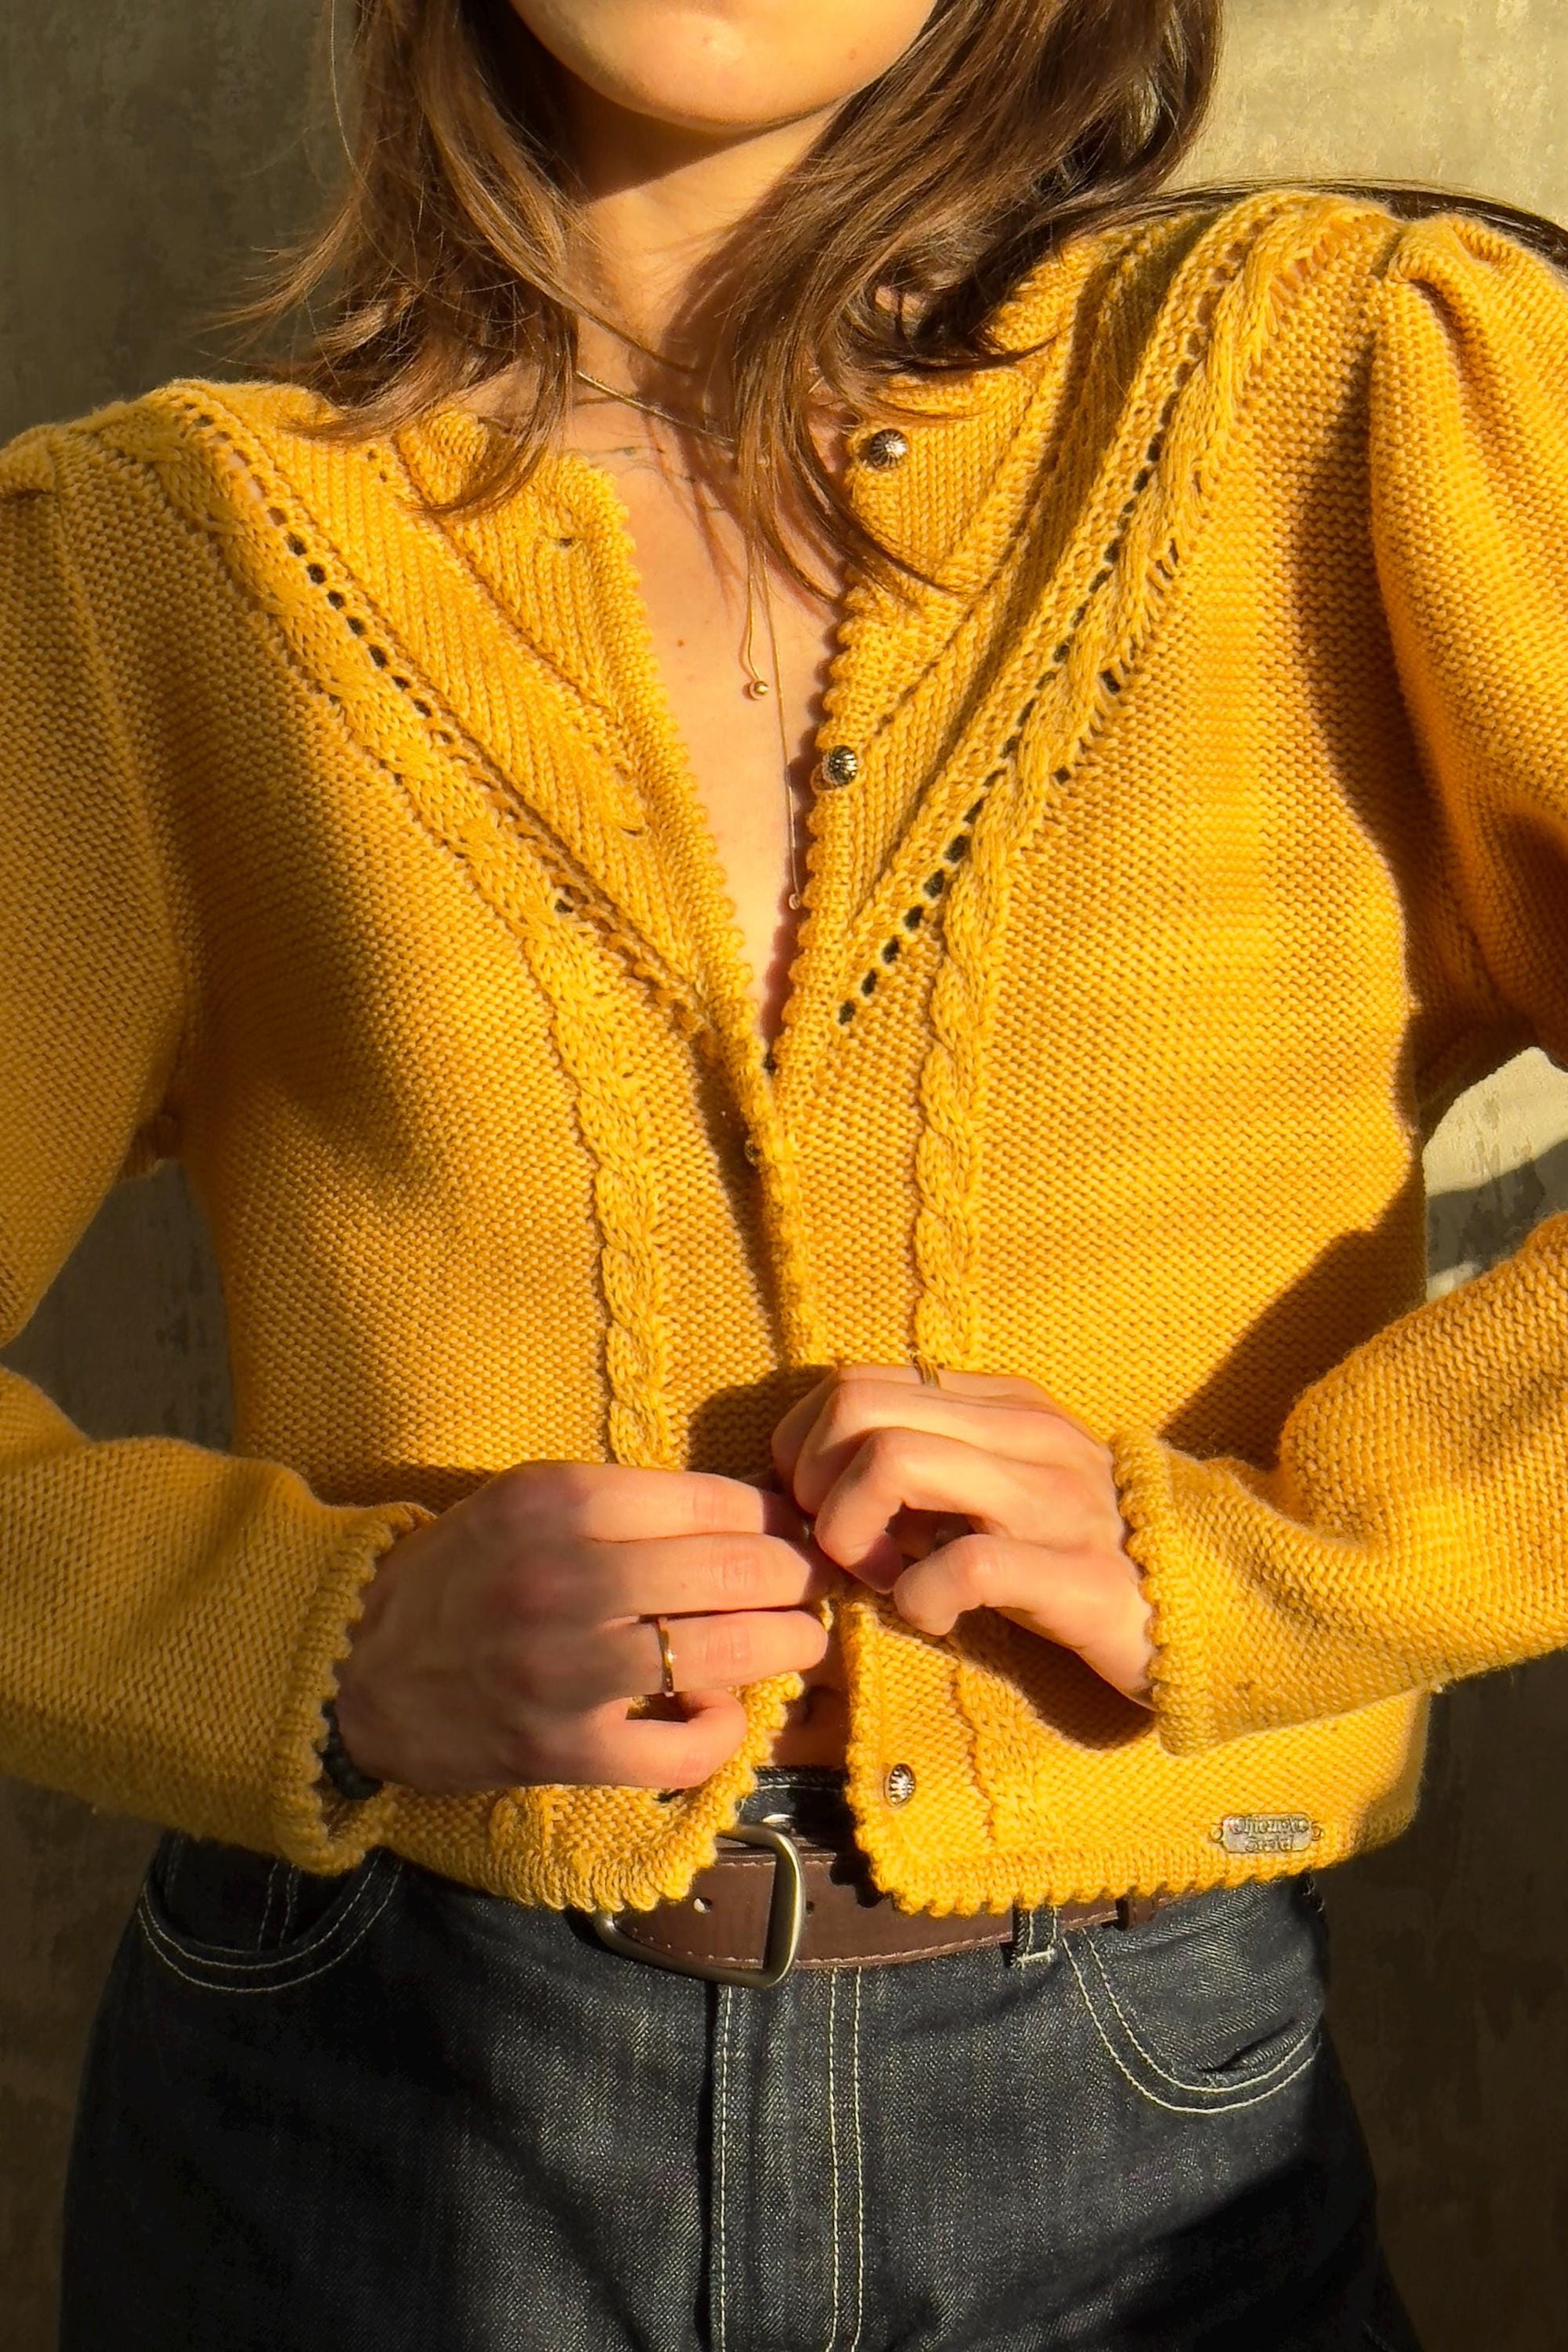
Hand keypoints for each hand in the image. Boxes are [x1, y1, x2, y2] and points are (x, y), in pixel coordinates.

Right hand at [332, 1463, 830, 1795]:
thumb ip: (627, 1503)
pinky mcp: (562, 1749)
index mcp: (559, 1501)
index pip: (714, 1500)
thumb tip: (751, 1511)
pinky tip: (719, 1712)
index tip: (797, 1529)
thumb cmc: (462, 1574)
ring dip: (788, 1643)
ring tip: (801, 1639)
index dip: (775, 1517)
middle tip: (816, 1581)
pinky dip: (721, 1731)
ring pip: (726, 1650)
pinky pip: (682, 1748)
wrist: (355, 1667)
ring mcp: (565, 1669)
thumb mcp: (528, 1503)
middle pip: (736, 1568)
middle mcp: (565, 1577)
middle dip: (798, 1574)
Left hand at [771, 1364, 1153, 1706]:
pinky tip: (936, 1620)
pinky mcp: (1076, 1575)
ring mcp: (1052, 1500)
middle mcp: (1022, 1435)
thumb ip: (937, 1469)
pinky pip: (964, 1566)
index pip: (855, 1381)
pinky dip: (920, 1600)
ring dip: (853, 1535)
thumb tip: (831, 1482)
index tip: (822, 1509)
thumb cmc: (1092, 1553)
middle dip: (815, 1486)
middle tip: (841, 1550)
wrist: (1221, 1603)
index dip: (807, 1447)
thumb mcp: (1011, 1488)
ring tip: (881, 1579)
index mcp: (1001, 1406)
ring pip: (895, 1464)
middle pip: (857, 1409)